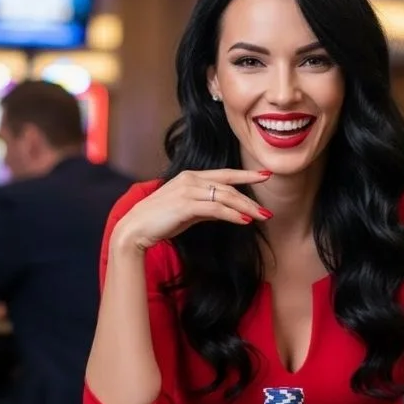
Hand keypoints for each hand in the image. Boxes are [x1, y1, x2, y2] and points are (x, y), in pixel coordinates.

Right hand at [111, 169, 272, 251]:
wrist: (135, 229)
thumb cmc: (160, 221)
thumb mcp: (188, 212)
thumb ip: (206, 208)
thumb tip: (226, 211)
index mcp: (191, 177)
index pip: (225, 174)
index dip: (246, 174)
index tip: (265, 175)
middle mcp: (191, 179)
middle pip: (229, 186)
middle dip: (250, 199)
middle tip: (267, 212)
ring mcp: (188, 190)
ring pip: (226, 196)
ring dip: (246, 208)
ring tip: (261, 218)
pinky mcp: (186, 204)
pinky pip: (216, 208)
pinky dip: (232, 214)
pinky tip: (244, 221)